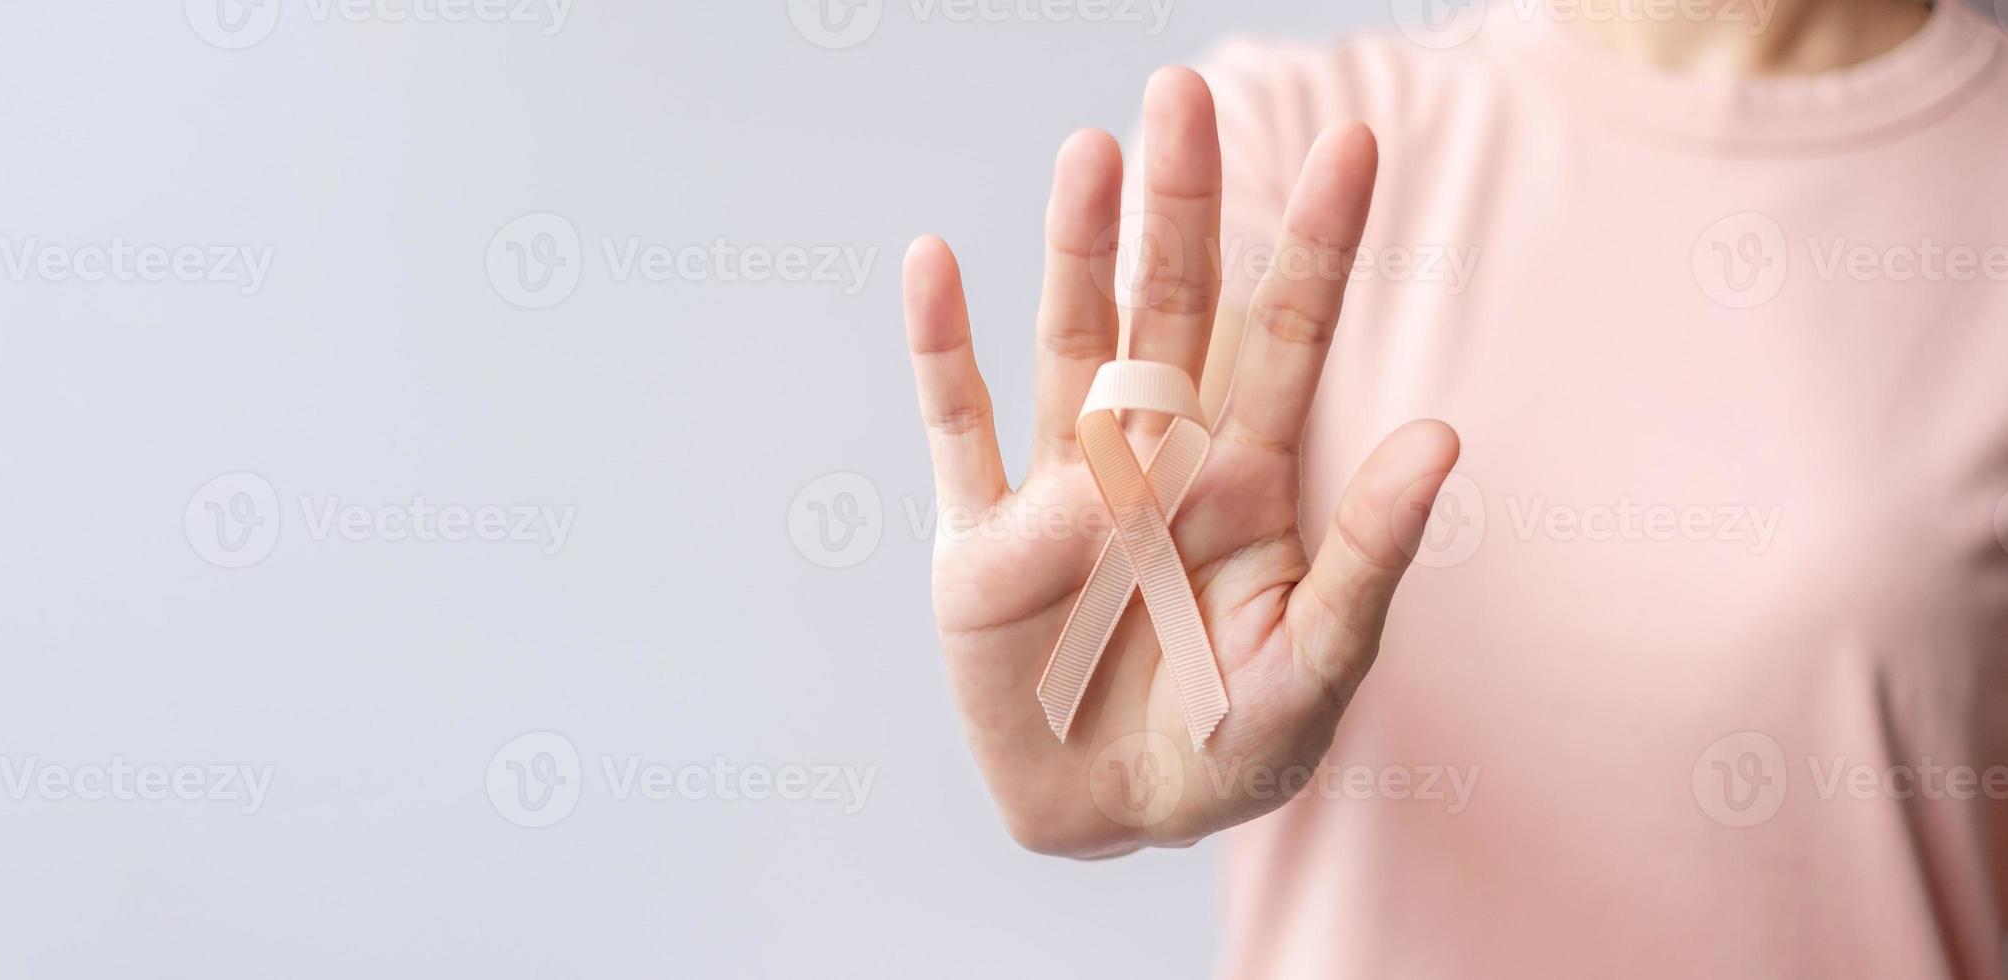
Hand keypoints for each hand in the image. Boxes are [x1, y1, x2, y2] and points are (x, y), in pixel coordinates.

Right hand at [902, 68, 1459, 856]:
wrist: (1111, 821)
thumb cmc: (1232, 750)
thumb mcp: (1317, 664)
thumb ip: (1369, 555)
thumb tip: (1442, 432)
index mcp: (1245, 478)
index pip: (1285, 336)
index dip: (1318, 245)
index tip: (1357, 143)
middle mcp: (1153, 458)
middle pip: (1168, 309)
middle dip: (1181, 208)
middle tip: (1185, 95)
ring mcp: (1061, 490)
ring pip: (1068, 344)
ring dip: (1074, 252)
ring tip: (1089, 155)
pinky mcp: (978, 543)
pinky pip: (956, 430)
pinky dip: (940, 349)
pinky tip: (934, 261)